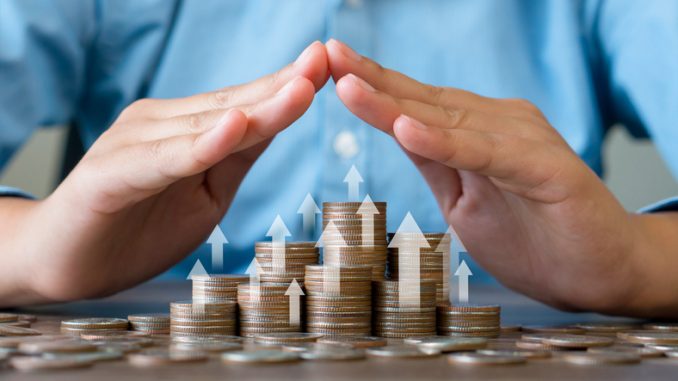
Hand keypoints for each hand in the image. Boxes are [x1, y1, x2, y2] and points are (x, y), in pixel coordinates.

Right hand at [1, 42, 328, 304]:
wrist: (68, 263)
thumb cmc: (140, 225)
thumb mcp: (208, 193)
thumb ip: (236, 158)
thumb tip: (277, 122)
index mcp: (185, 128)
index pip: (244, 104)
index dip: (285, 86)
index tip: (329, 66)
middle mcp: (159, 124)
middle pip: (231, 105)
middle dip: (281, 86)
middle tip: (324, 62)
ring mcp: (133, 144)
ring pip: (204, 126)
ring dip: (255, 109)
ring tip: (300, 89)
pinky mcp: (110, 175)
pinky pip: (162, 160)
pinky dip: (198, 146)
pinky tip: (231, 129)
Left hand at [326, 39, 643, 313]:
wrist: (597, 273)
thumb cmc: (531, 235)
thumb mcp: (463, 199)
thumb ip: (436, 162)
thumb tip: (396, 129)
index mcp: (477, 132)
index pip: (415, 105)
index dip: (372, 86)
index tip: (328, 66)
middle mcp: (499, 125)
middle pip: (425, 102)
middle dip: (372, 81)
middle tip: (327, 55)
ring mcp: (524, 142)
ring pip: (449, 121)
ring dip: (396, 104)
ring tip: (349, 86)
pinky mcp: (547, 169)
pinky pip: (488, 154)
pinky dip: (448, 143)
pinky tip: (409, 130)